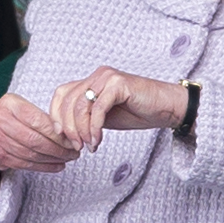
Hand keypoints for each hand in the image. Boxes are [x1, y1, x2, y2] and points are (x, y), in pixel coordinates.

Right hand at [0, 93, 80, 213]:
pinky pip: (26, 164)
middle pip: (36, 139)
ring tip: (69, 158)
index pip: (38, 121)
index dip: (58, 133)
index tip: (73, 139)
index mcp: (10, 104)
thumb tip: (69, 131)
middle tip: (75, 152)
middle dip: (59, 148)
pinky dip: (45, 166)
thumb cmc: (8, 119)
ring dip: (54, 158)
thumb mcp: (20, 108)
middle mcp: (0, 121)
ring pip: (32, 154)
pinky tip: (58, 165)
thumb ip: (40, 116)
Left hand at [49, 67, 188, 151]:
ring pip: (80, 105)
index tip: (60, 136)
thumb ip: (86, 118)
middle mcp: (97, 76)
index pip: (61, 94)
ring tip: (89, 146)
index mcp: (91, 81)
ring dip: (81, 130)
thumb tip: (65, 132)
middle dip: (68, 128)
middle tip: (76, 147)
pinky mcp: (119, 84)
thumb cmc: (139, 112)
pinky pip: (98, 108)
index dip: (56, 116)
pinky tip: (97, 141)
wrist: (167, 108)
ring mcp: (108, 78)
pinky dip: (95, 127)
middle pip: (68, 101)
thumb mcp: (104, 116)